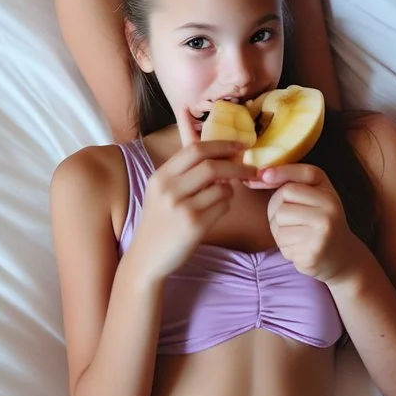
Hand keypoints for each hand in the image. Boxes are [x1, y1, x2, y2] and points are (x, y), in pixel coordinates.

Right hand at [130, 109, 253, 280]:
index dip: (221, 144)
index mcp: (161, 176)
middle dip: (234, 163)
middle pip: (210, 164)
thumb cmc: (160, 220)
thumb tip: (201, 136)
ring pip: (221, 186)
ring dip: (230, 187)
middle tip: (249, 166)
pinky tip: (218, 208)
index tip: (239, 144)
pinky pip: (223, 205)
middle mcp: (169, 189)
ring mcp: (181, 207)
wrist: (146, 258)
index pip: (194, 149)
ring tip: (226, 191)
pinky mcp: (194, 225)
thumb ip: (182, 167)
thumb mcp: (162, 190)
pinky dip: (227, 203)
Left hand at [260, 164, 356, 282]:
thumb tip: (259, 175)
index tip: (262, 175)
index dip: (279, 173)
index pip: (298, 178)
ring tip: (295, 236)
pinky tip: (300, 248)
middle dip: (275, 209)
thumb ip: (294, 182)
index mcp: (329, 195)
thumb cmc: (321, 222)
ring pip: (278, 224)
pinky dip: (286, 247)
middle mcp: (330, 211)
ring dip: (279, 232)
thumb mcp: (317, 197)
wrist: (342, 258)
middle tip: (287, 220)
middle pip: (282, 199)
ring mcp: (322, 233)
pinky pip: (283, 245)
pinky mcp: (312, 254)